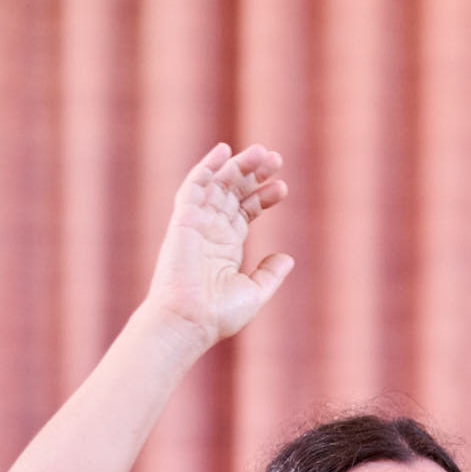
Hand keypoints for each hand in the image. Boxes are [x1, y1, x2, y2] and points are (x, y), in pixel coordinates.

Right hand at [143, 143, 293, 349]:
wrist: (190, 321)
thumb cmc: (218, 315)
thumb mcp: (254, 292)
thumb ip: (270, 274)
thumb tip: (286, 258)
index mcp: (225, 247)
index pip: (244, 211)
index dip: (263, 197)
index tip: (282, 187)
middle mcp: (210, 231)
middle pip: (233, 193)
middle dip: (254, 175)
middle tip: (276, 159)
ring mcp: (196, 224)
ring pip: (218, 185)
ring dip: (238, 166)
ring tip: (263, 152)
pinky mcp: (184, 221)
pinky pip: (194, 187)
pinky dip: (207, 167)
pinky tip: (223, 150)